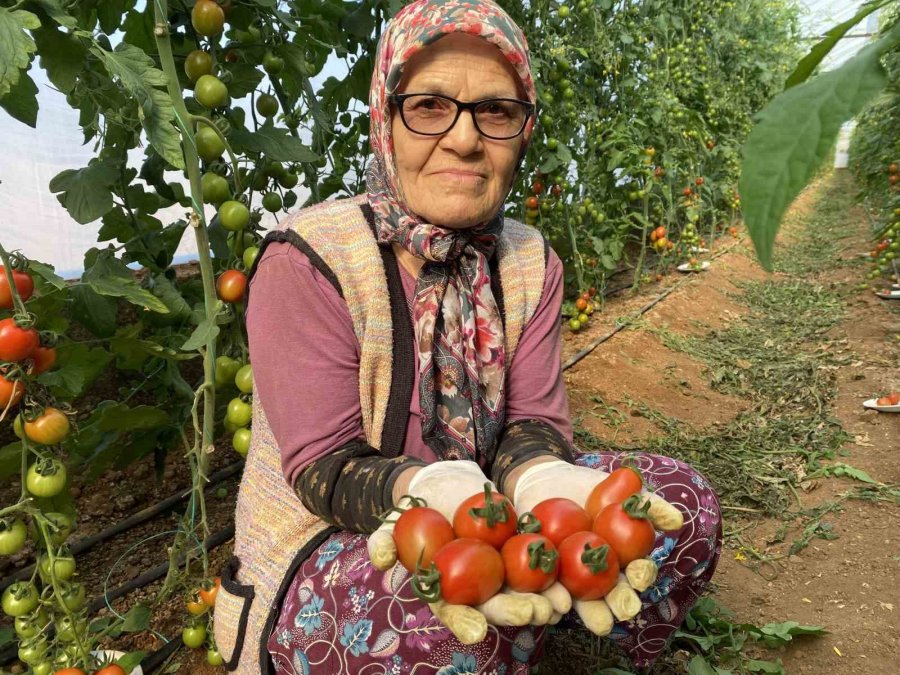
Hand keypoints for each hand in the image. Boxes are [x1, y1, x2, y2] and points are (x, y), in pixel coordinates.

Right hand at [365, 461, 559, 643]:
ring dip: (541, 600)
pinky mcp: (521, 551)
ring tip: (557, 604)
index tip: (476, 632)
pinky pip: (540, 565)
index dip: (464, 622)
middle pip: (495, 605)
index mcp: (445, 589)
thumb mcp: (395, 521)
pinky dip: (555, 575)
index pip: (453, 611)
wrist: (446, 485)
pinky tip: (570, 582)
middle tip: (531, 613)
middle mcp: (475, 588)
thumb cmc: (415, 509)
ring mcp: (500, 573)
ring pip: (522, 591)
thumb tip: (379, 559)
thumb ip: (383, 540)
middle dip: (513, 611)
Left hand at [510, 460, 680, 634]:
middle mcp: (603, 577)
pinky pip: (550, 594)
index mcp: (624, 559)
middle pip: (614, 595)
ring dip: (588, 612)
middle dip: (618, 604)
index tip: (638, 575)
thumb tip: (677, 520)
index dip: (641, 576)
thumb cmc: (589, 487)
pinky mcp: (546, 578)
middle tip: (622, 611)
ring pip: (584, 602)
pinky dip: (552, 602)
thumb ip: (649, 504)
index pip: (637, 572)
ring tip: (591, 619)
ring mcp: (574, 580)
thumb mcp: (622, 490)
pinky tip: (554, 608)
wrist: (546, 481)